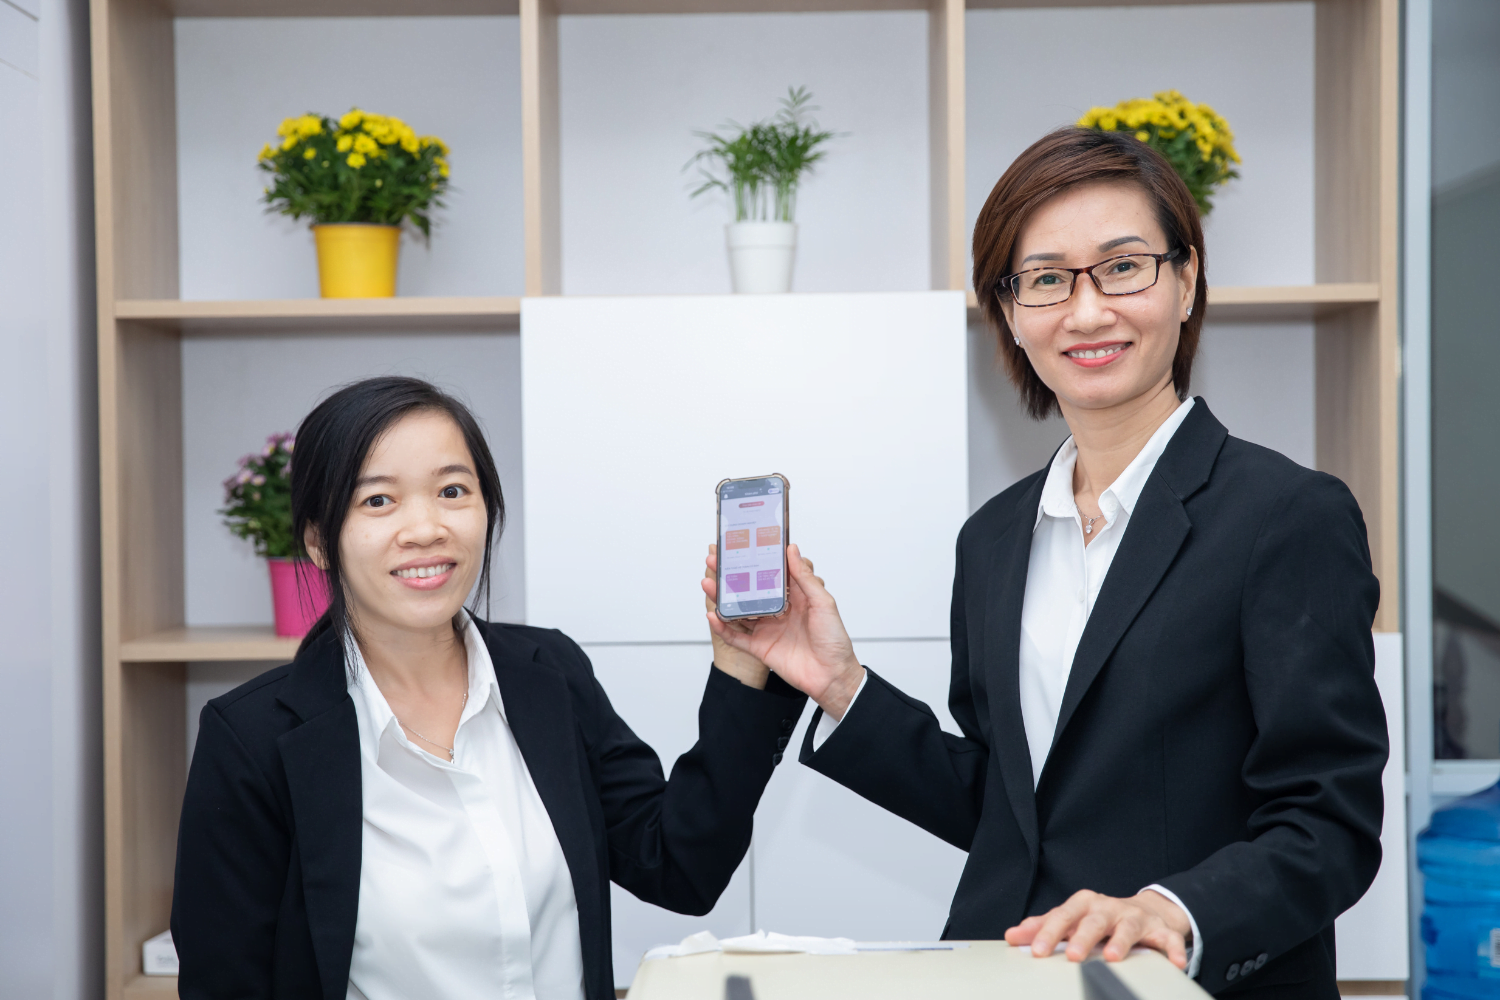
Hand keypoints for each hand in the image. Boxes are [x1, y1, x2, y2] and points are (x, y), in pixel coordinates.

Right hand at [702, 543, 864, 717]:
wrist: (832, 676)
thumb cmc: (834, 640)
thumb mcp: (823, 602)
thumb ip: (805, 577)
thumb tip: (792, 550)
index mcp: (794, 597)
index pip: (769, 573)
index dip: (755, 560)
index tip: (740, 546)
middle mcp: (777, 611)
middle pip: (748, 590)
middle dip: (730, 576)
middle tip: (714, 560)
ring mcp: (766, 629)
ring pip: (738, 611)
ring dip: (722, 598)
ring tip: (708, 583)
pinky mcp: (759, 648)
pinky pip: (736, 637)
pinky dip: (722, 627)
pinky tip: (712, 616)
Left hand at [1004, 890, 1189, 969]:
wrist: (1146, 910)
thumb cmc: (1100, 918)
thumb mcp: (1071, 919)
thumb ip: (1043, 927)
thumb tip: (1012, 936)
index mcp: (1085, 904)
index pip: (1063, 915)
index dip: (1049, 931)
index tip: (1036, 950)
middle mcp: (1109, 908)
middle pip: (1094, 920)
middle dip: (1082, 937)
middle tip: (1071, 955)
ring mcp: (1135, 918)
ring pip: (1128, 927)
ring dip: (1120, 942)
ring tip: (1111, 957)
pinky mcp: (1160, 930)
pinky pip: (1168, 939)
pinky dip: (1172, 949)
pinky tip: (1174, 962)